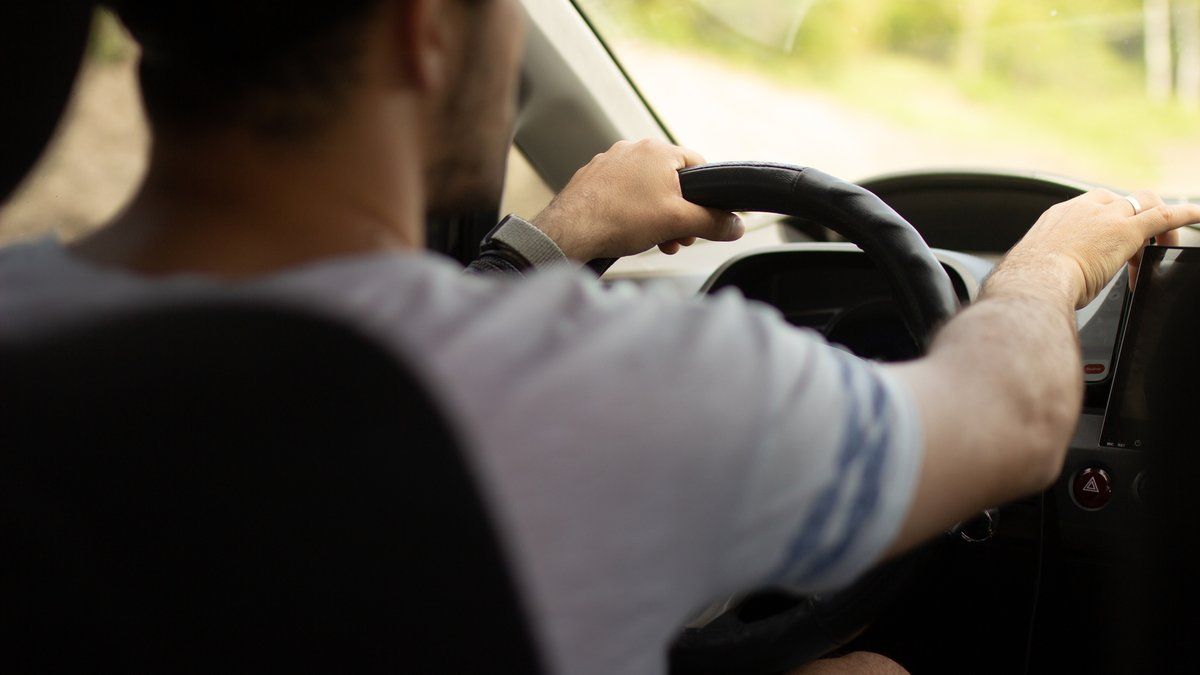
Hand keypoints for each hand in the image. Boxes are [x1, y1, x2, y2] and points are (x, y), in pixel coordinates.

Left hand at [530, 139, 744, 260]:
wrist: (571, 230)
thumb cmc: (621, 219)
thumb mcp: (678, 223)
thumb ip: (712, 223)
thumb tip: (736, 226)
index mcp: (658, 151)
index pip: (698, 165)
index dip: (707, 194)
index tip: (706, 216)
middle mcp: (633, 149)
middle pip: (671, 181)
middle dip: (679, 212)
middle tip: (678, 237)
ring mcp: (610, 163)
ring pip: (646, 189)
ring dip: (657, 215)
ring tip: (654, 240)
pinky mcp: (593, 179)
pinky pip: (622, 194)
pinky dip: (631, 212)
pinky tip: (629, 233)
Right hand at [1006, 189, 1199, 307]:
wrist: (1032, 282)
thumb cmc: (1028, 282)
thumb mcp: (1038, 265)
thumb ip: (1048, 262)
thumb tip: (1042, 278)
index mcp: (1059, 216)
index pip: (1094, 206)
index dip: (1108, 222)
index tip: (1110, 246)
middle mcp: (1083, 209)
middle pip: (1122, 203)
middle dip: (1133, 221)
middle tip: (1135, 253)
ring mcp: (1106, 217)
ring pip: (1144, 207)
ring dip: (1156, 225)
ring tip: (1164, 244)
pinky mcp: (1126, 231)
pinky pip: (1163, 217)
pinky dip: (1184, 215)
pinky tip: (1198, 214)